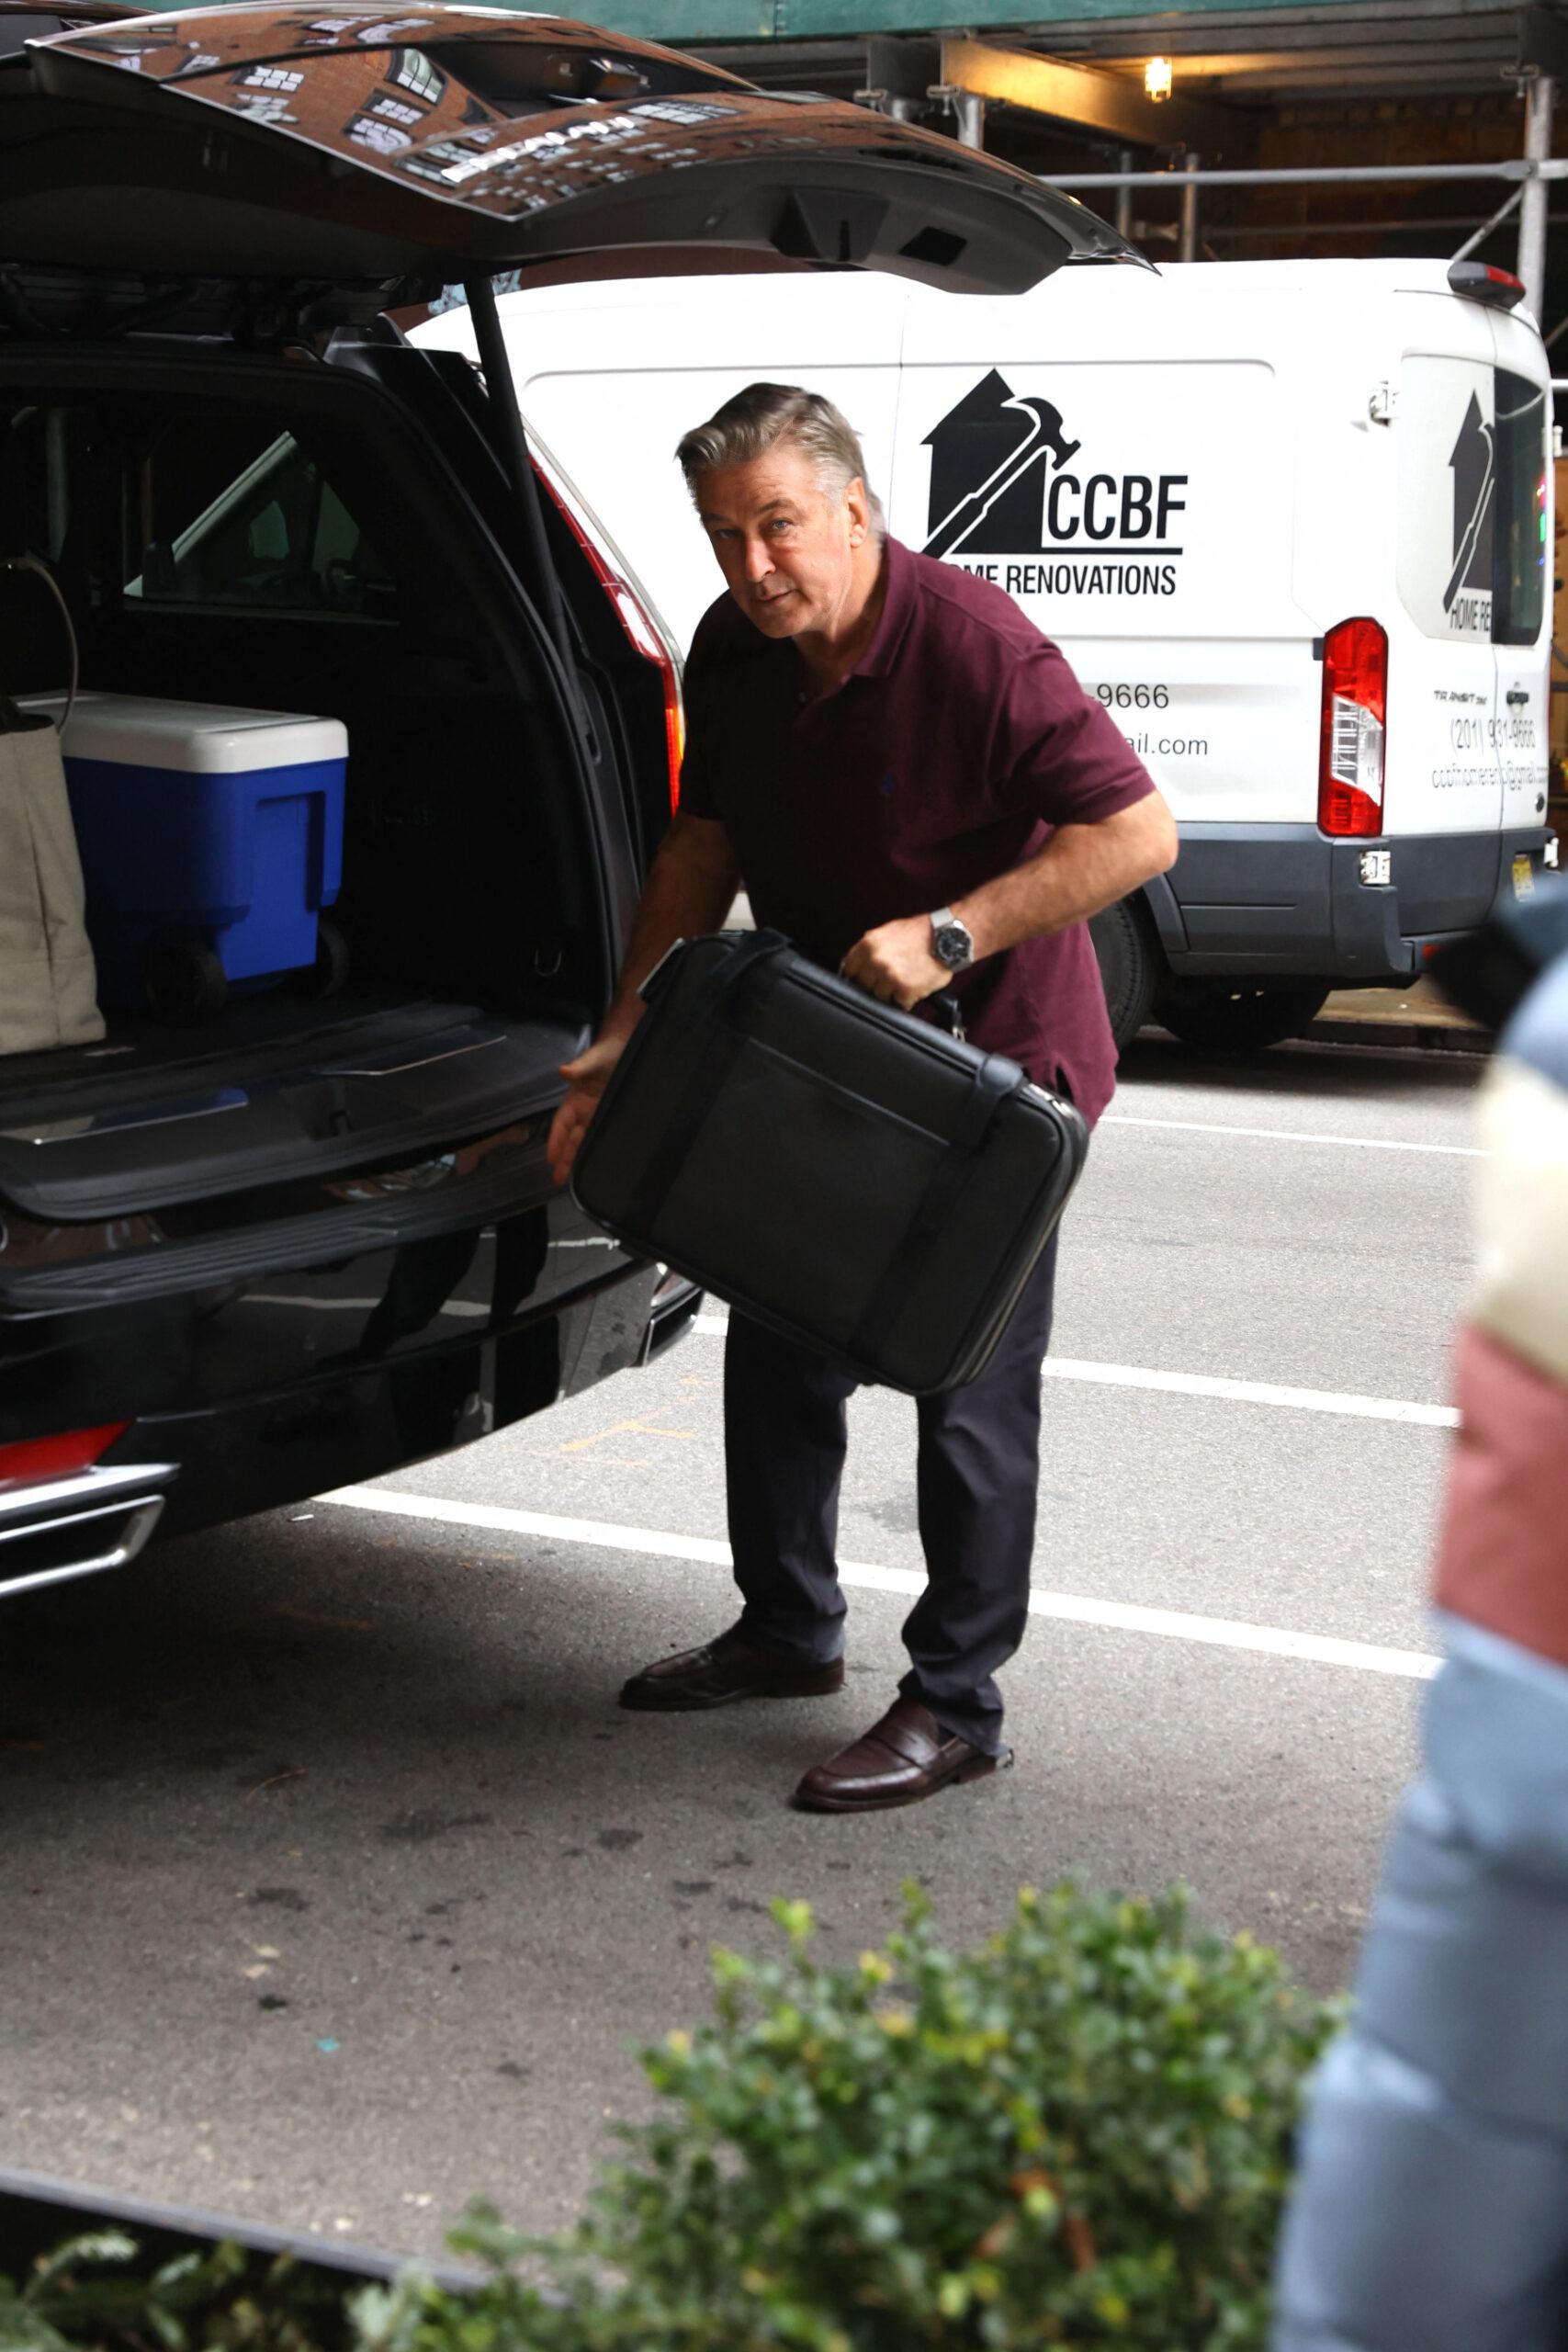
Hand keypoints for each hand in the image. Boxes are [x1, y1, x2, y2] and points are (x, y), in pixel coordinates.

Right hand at [547, 1034, 627, 1188]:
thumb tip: (564, 1070)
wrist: (624, 1047)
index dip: (555, 1141)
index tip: (550, 1158)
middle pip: (572, 1138)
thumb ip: (579, 1067)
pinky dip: (598, 1148)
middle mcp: (585, 1110)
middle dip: (565, 1157)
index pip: (562, 1125)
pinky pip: (603, 1133)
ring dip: (578, 1158)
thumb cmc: (605, 1052)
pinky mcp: (612, 1114)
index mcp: (576, 1099)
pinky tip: (597, 1161)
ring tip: (572, 1178)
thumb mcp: (592, 1059)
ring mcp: (598, 1114)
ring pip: (586, 1140)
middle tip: (558, 1179)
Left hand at [840, 915, 951, 1010]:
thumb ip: (871, 948)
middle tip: (891, 978)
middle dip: (875, 984)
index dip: (857, 975)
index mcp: (868, 944)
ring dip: (892, 993)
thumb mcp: (889, 932)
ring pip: (881, 997)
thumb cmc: (921, 933)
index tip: (863, 978)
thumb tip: (857, 964)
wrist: (948, 938)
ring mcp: (889, 977)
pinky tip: (915, 986)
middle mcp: (876, 961)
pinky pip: (900, 1004)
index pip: (849, 968)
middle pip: (863, 985)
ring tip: (907, 979)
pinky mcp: (905, 990)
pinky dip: (907, 999)